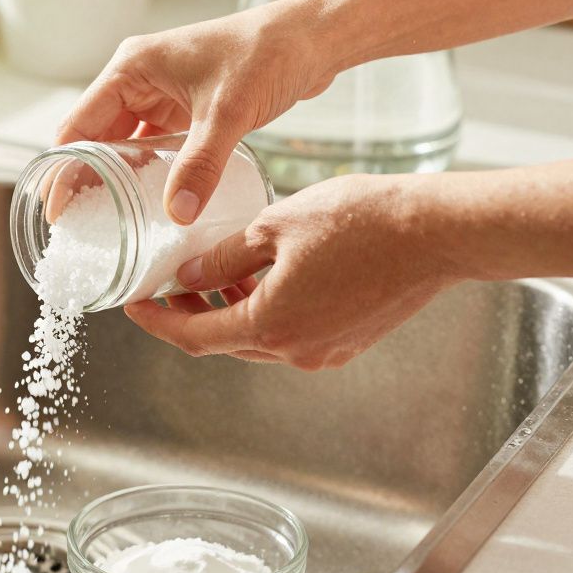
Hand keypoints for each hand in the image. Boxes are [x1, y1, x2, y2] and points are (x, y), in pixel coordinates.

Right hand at [56, 3, 335, 223]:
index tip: (56, 211)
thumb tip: (178, 215)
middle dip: (85, 180)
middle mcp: (139, 79)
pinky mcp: (185, 108)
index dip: (63, 169)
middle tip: (79, 228)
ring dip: (117, 178)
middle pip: (96, 138)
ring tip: (108, 224)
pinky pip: (154, 146)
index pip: (79, 126)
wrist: (312, 38)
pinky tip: (150, 204)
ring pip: (125, 144)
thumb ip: (201, 164)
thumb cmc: (268, 55)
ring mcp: (161, 94)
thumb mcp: (228, 113)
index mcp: (131, 68)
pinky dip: (148, 173)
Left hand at [123, 174, 460, 369]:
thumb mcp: (276, 226)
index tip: (134, 306)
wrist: (438, 232)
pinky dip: (265, 311)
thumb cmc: (364, 221)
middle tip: (167, 283)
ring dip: (229, 312)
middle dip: (190, 314)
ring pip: (258, 338)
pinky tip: (261, 277)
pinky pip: (291, 332)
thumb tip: (189, 275)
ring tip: (211, 274)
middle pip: (223, 341)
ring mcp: (324, 350)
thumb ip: (224, 257)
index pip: (194, 337)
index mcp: (271, 326)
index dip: (157, 322)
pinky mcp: (348, 341)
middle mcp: (295, 351)